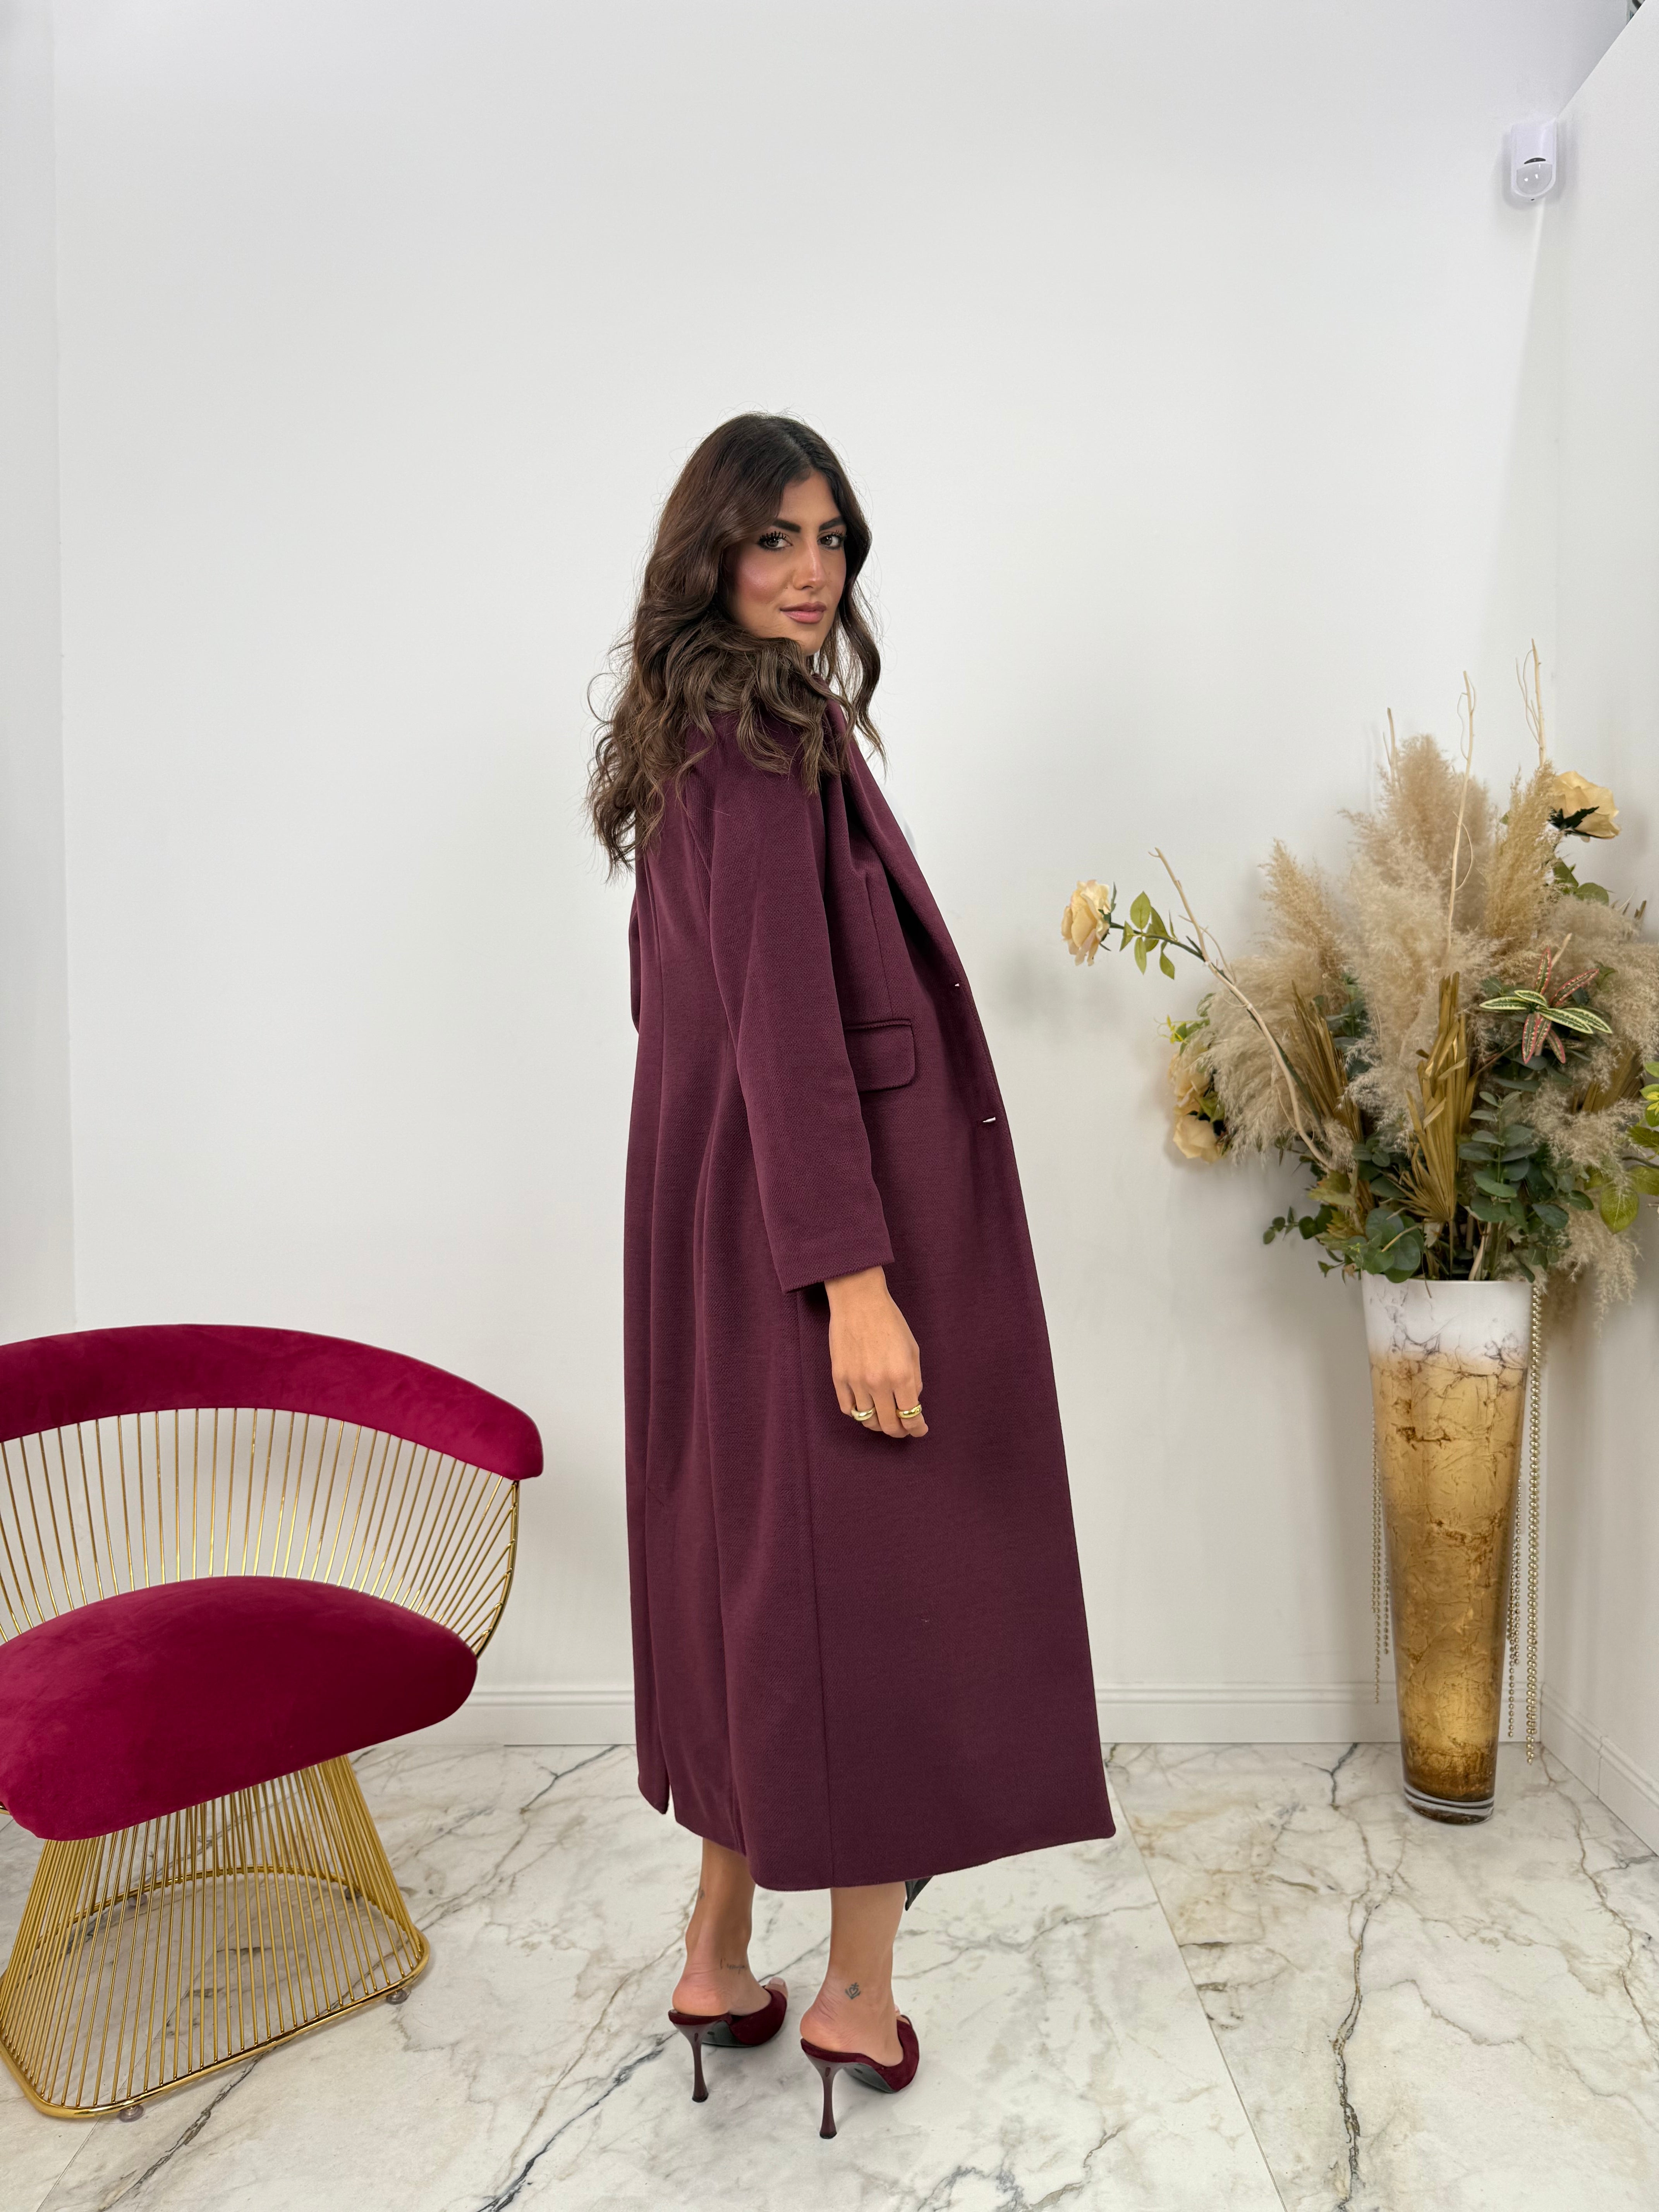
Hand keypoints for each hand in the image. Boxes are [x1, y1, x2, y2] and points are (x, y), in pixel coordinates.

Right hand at [824, 1267, 926, 1438]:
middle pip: (888, 1425)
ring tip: (884, 1419)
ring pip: (867, 1420)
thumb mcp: (912, 1349)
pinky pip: (848, 1408)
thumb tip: (911, 1401)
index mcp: (902, 1375)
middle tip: (903, 1429)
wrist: (859, 1300)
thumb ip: (914, 1379)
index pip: (911, 1416)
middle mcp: (879, 1383)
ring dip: (878, 1424)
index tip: (920, 1430)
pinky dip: (858, 1413)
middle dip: (899, 1431)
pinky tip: (865, 1408)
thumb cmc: (890, 1321)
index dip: (918, 1429)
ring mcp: (856, 1382)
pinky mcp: (839, 1377)